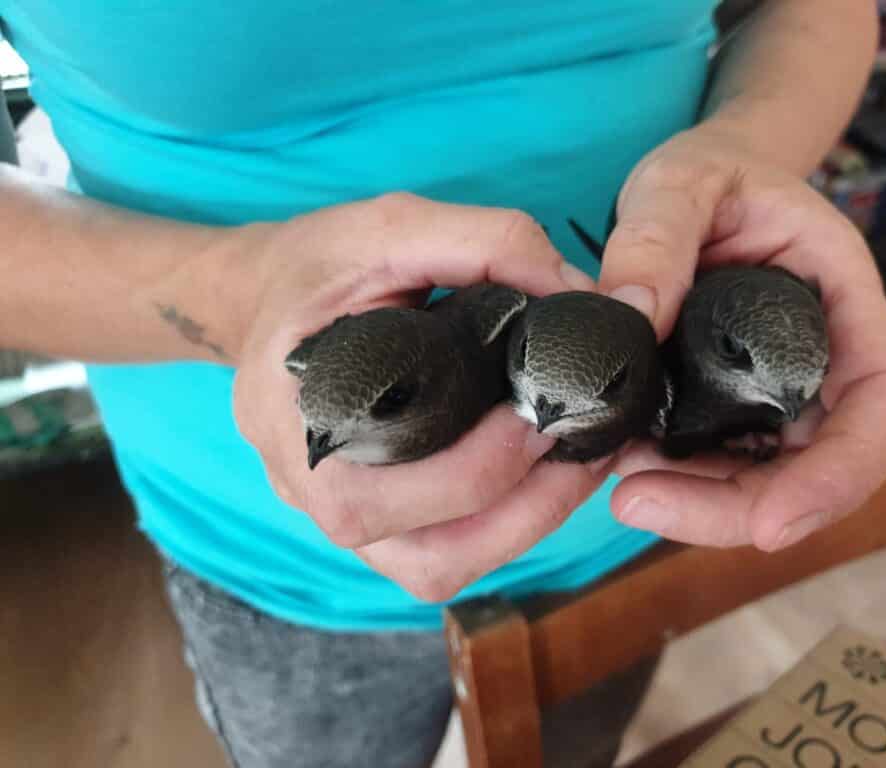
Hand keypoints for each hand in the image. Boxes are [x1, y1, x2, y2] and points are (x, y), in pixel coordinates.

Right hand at [228, 193, 606, 600]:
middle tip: (587, 441)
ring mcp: (341, 516)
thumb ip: (486, 242)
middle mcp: (309, 492)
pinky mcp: (374, 521)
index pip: (393, 484)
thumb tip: (580, 293)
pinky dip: (506, 527)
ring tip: (579, 463)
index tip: (555, 400)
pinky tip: (545, 474)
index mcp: (292, 422)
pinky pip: (445, 555)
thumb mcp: (391, 226)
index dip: (494, 453)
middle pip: (431, 553)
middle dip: (529, 504)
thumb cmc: (316, 266)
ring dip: (525, 528)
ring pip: (442, 569)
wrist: (264, 297)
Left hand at [599, 126, 885, 550]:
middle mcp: (827, 356)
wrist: (702, 183)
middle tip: (637, 504)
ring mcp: (785, 387)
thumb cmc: (712, 173)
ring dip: (701, 504)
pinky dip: (679, 479)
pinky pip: (725, 461)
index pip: (883, 398)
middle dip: (739, 508)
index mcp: (843, 298)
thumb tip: (630, 312)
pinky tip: (621, 464)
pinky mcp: (740, 403)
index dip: (842, 472)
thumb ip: (657, 234)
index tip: (771, 523)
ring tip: (620, 486)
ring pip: (770, 476)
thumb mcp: (679, 180)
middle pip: (823, 464)